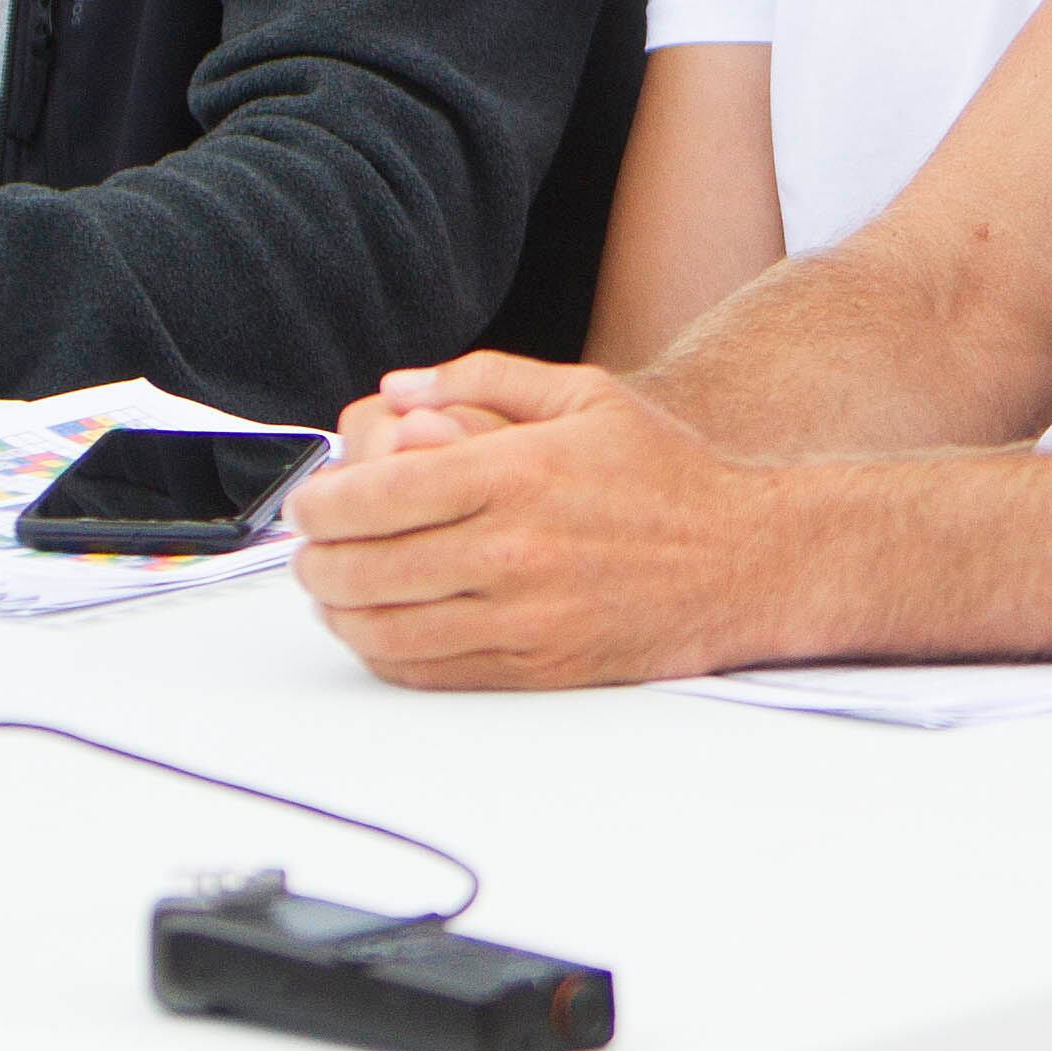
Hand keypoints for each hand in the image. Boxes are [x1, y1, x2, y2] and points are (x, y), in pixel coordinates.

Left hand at [291, 353, 797, 688]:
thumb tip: (400, 387)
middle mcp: (513, 550)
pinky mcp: (535, 668)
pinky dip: (384, 655)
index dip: (320, 503)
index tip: (307, 501)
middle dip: (314, 560)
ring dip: (337, 613)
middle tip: (307, 548)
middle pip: (365, 568)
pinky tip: (378, 630)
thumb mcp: (584, 394)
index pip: (376, 496)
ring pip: (385, 630)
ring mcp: (522, 618)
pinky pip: (428, 672)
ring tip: (330, 592)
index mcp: (517, 474)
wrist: (745, 560)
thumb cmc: (666, 476)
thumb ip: (483, 378)